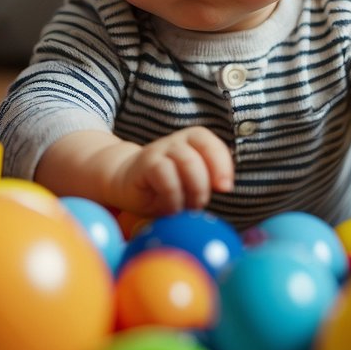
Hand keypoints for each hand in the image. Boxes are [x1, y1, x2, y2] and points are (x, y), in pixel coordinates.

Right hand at [109, 127, 234, 216]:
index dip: (223, 166)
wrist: (125, 181)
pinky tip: (171, 207)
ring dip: (192, 190)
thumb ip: (208, 182)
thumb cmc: (164, 186)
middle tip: (200, 205)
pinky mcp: (145, 163)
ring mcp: (160, 149)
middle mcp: (178, 141)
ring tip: (187, 208)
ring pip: (187, 163)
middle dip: (205, 186)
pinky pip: (165, 175)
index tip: (225, 188)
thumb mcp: (191, 184)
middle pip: (200, 157)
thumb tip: (224, 188)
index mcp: (194, 141)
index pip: (214, 146)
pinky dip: (173, 195)